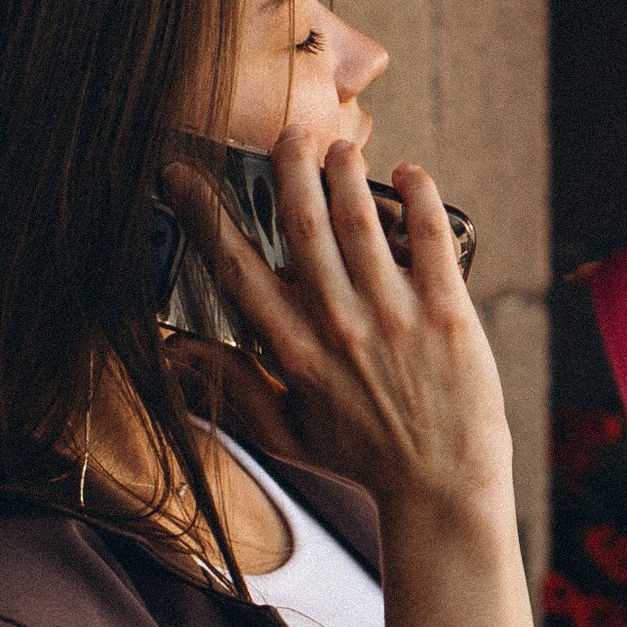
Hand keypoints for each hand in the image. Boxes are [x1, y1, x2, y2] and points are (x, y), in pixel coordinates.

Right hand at [168, 133, 537, 626]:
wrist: (442, 491)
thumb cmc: (362, 463)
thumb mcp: (284, 436)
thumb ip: (233, 387)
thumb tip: (180, 349)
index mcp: (292, 354)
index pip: (236, 269)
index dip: (204, 215)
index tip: (183, 174)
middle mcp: (338, 327)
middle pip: (301, 228)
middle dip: (288, 170)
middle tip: (286, 135)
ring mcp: (394, 317)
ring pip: (360, 221)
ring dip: (346, 172)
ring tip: (341, 146)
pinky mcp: (447, 312)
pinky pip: (429, 237)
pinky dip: (418, 196)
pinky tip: (409, 172)